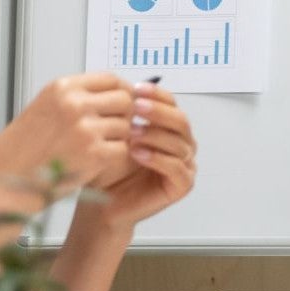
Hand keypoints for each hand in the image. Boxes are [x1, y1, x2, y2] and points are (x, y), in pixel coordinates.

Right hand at [0, 74, 135, 204]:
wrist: (3, 184)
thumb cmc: (18, 152)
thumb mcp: (43, 108)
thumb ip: (74, 99)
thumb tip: (106, 95)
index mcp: (62, 88)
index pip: (110, 79)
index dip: (122, 91)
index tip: (123, 102)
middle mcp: (75, 104)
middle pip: (125, 100)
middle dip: (125, 115)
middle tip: (116, 129)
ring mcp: (86, 129)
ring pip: (126, 127)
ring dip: (119, 139)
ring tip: (100, 149)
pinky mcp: (94, 154)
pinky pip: (123, 149)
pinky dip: (117, 157)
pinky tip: (101, 162)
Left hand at [80, 82, 197, 232]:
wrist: (103, 202)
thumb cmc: (109, 169)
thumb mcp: (117, 135)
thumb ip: (128, 114)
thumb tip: (128, 88)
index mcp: (170, 129)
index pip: (172, 104)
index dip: (157, 94)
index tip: (136, 89)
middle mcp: (182, 145)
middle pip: (181, 121)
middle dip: (158, 112)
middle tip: (136, 107)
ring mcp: (186, 165)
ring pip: (179, 143)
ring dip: (155, 135)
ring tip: (132, 133)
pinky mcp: (182, 185)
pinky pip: (177, 168)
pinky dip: (158, 159)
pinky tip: (138, 153)